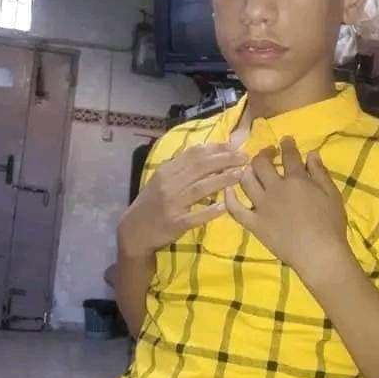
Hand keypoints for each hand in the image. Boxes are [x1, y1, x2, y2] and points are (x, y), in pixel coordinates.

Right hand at [118, 143, 246, 257]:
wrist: (134, 231)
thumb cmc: (153, 203)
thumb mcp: (162, 180)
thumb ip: (182, 167)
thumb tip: (207, 150)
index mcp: (166, 171)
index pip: (193, 154)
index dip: (216, 148)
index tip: (235, 146)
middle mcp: (169, 185)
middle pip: (200, 167)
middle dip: (224, 160)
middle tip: (244, 157)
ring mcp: (172, 204)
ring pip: (199, 189)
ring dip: (221, 180)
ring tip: (239, 174)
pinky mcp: (175, 224)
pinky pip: (195, 216)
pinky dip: (209, 211)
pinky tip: (224, 206)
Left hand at [225, 137, 348, 274]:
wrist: (319, 254)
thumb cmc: (331, 225)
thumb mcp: (332, 195)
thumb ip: (320, 173)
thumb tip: (312, 153)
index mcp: (296, 180)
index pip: (289, 155)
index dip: (287, 145)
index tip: (285, 140)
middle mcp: (275, 189)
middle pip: (261, 163)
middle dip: (263, 153)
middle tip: (268, 153)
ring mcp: (262, 206)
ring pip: (246, 181)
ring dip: (247, 171)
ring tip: (251, 170)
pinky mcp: (255, 224)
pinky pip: (236, 209)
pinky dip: (230, 198)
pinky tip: (229, 190)